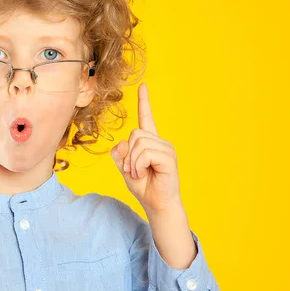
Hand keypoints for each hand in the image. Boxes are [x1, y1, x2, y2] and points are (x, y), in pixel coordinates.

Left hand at [111, 82, 182, 212]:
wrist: (156, 204)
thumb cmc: (143, 186)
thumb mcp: (125, 168)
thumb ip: (120, 155)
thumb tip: (121, 143)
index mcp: (149, 142)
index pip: (146, 117)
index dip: (144, 101)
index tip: (143, 86)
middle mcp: (160, 142)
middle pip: (135, 133)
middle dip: (127, 154)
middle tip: (132, 170)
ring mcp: (166, 149)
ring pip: (139, 143)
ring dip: (132, 161)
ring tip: (138, 173)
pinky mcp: (169, 158)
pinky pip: (145, 153)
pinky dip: (138, 165)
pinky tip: (144, 173)